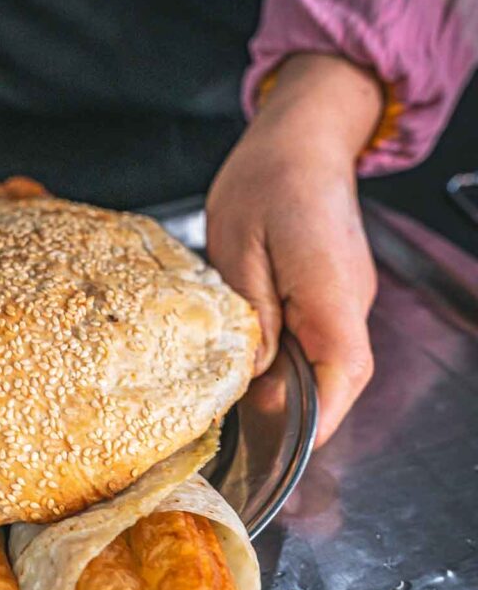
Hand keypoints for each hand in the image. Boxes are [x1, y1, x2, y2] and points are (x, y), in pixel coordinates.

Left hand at [207, 54, 382, 445]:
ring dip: (293, 384)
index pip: (343, 374)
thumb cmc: (267, 179)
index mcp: (332, 290)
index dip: (318, 420)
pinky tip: (255, 353)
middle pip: (339, 377)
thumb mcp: (238, 246)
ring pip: (329, 361)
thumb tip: (255, 375)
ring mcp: (349, 297)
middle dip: (298, 411)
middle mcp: (352, 301)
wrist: (302, 138)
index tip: (286, 452)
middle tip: (247, 431)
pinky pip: (320, 338)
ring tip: (243, 396)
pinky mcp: (337, 290)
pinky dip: (291, 356)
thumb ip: (252, 313)